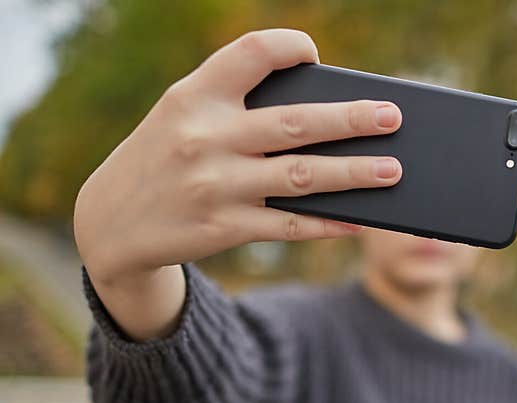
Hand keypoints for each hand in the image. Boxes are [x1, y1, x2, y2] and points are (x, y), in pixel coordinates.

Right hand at [73, 29, 401, 339]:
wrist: (109, 223)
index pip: (251, 53)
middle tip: (393, 116)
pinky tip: (359, 219)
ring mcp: (217, 185)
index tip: (315, 55)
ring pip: (302, 177)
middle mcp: (206, 137)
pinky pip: (290, 225)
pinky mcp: (225, 228)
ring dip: (354, 174)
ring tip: (393, 170)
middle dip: (351, 119)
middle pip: (295, 122)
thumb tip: (322, 117)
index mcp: (194, 96)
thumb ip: (236, 105)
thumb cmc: (164, 158)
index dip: (289, 47)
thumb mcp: (181, 116)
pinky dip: (329, 222)